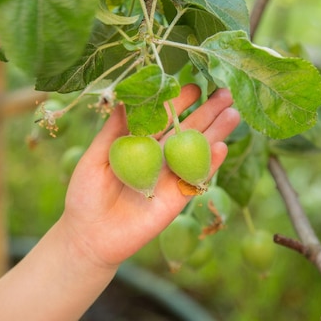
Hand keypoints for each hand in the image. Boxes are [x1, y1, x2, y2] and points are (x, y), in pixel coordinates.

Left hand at [61, 85, 239, 268]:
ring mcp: (171, 176)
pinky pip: (197, 178)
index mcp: (141, 143)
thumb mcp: (95, 158)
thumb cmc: (85, 195)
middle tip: (226, 92)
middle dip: (208, 111)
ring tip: (234, 113)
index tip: (194, 84)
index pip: (164, 117)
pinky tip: (223, 146)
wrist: (90, 236)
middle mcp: (160, 156)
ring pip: (198, 150)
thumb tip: (126, 98)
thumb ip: (114, 131)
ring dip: (217, 132)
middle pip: (188, 129)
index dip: (179, 101)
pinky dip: (210, 164)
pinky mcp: (177, 198)